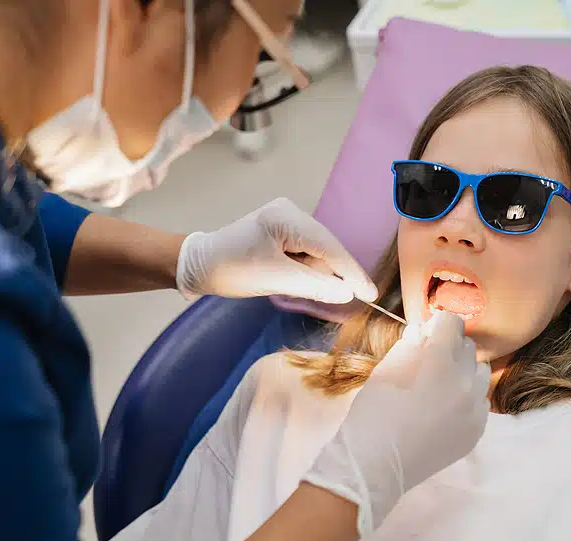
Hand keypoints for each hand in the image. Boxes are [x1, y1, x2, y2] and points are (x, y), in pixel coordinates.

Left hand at [176, 198, 377, 303]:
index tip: (371, 294)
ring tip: (293, 287)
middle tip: (341, 299)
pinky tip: (295, 281)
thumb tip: (347, 293)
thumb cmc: (232, 270)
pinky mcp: (281, 231)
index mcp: (285, 218)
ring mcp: (285, 220)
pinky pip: (305, 253)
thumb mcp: (275, 280)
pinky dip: (306, 270)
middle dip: (333, 274)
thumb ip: (314, 286)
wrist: (199, 265)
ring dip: (316, 274)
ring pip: (317, 252)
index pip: (330, 247)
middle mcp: (289, 212)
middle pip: (326, 247)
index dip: (352, 272)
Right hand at [303, 312, 491, 537]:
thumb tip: (423, 332)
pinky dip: (466, 396)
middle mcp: (466, 383)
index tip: (424, 335)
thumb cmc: (373, 414)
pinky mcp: (477, 431)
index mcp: (441, 362)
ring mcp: (475, 410)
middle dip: (450, 346)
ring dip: (463, 370)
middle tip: (427, 360)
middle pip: (468, 347)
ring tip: (440, 384)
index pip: (452, 323)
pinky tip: (444, 407)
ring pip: (480, 373)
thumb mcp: (386, 370)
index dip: (436, 324)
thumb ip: (410, 345)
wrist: (375, 466)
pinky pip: (480, 401)